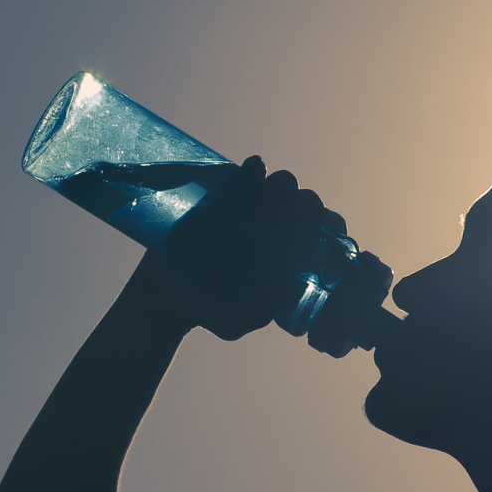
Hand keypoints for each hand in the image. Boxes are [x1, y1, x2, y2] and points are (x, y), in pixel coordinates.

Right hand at [129, 155, 347, 341]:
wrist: (163, 295)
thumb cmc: (205, 310)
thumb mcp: (230, 322)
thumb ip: (253, 315)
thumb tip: (274, 296)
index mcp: (284, 257)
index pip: (316, 236)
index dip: (327, 227)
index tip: (326, 229)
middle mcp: (271, 231)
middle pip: (300, 208)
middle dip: (308, 203)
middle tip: (304, 207)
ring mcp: (247, 212)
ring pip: (275, 189)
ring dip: (283, 183)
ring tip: (279, 187)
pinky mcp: (221, 198)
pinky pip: (241, 179)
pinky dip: (251, 171)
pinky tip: (255, 168)